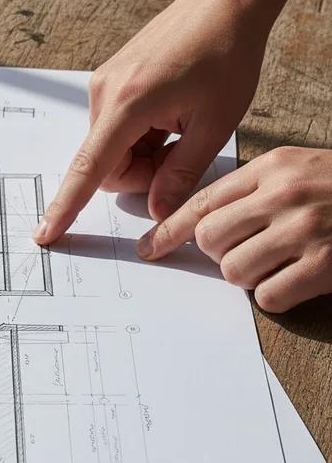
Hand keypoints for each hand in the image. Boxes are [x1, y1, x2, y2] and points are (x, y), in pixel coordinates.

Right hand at [33, 0, 267, 244]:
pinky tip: (168, 114)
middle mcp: (104, 94)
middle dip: (140, 174)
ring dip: (142, 154)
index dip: (66, 207)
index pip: (89, 170)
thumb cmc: (226, 56)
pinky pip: (115, 130)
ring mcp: (103, 86)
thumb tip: (158, 212)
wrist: (224, 1)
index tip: (45, 234)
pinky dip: (140, 136)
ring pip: (111, 150)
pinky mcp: (109, 82)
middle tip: (180, 152)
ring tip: (179, 126)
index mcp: (128, 104)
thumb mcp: (214, 124)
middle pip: (105, 167)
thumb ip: (181, 174)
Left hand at [136, 146, 331, 312]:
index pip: (203, 201)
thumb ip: (248, 191)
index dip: (168, 230)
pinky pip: (266, 295)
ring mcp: (307, 229)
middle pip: (210, 238)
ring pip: (233, 270)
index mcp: (273, 167)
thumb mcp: (295, 171)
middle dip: (217, 253)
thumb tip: (196, 228)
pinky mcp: (325, 265)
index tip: (148, 249)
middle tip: (242, 251)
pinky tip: (296, 279)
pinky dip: (275, 294)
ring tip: (276, 262)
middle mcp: (286, 194)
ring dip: (247, 275)